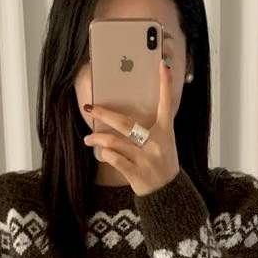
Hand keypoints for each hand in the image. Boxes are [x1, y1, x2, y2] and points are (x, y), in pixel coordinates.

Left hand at [82, 56, 179, 195]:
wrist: (168, 193)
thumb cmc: (162, 163)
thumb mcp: (165, 142)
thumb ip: (150, 128)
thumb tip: (126, 116)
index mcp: (164, 131)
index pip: (166, 103)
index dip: (165, 84)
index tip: (163, 65)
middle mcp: (156, 143)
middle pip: (125, 123)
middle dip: (104, 114)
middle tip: (90, 108)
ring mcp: (146, 159)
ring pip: (114, 142)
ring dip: (98, 139)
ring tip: (89, 139)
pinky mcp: (137, 173)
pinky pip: (115, 159)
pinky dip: (106, 154)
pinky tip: (102, 152)